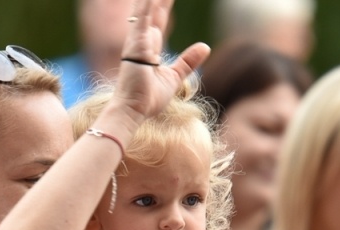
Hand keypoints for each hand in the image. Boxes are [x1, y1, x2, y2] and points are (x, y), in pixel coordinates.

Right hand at [105, 0, 209, 125]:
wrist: (134, 109)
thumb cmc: (148, 97)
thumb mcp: (174, 76)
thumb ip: (188, 61)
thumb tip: (206, 46)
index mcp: (150, 46)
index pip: (160, 19)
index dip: (165, 3)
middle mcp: (142, 39)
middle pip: (154, 10)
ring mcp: (137, 40)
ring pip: (147, 10)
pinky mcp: (136, 44)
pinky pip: (143, 19)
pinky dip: (147, 7)